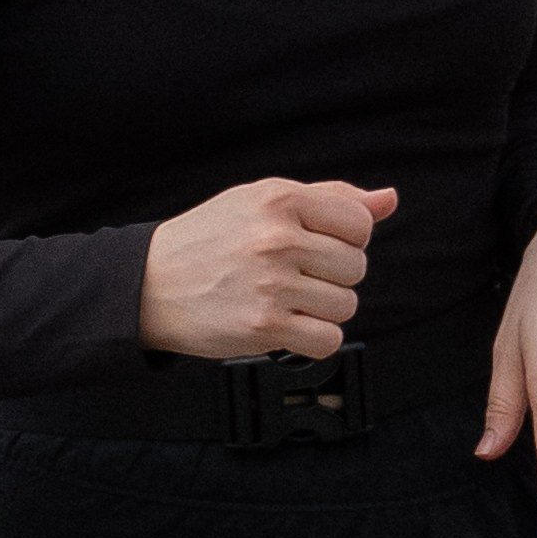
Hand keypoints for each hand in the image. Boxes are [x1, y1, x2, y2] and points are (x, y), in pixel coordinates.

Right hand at [140, 179, 395, 360]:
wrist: (149, 283)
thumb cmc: (208, 240)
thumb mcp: (262, 201)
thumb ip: (329, 198)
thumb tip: (387, 200)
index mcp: (280, 199)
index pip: (360, 223)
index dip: (345, 239)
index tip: (315, 246)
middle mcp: (277, 238)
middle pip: (356, 267)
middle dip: (331, 276)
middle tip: (292, 276)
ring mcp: (271, 284)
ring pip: (346, 305)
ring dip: (322, 310)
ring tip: (285, 299)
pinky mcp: (265, 327)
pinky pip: (328, 340)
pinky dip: (313, 339)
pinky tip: (287, 325)